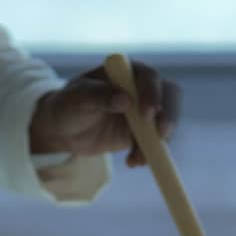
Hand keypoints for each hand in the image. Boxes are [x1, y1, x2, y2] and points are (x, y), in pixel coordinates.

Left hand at [29, 60, 181, 167]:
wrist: (65, 130)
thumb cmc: (68, 105)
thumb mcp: (78, 98)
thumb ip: (99, 95)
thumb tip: (125, 99)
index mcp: (126, 72)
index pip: (149, 77)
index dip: (152, 93)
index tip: (146, 114)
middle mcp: (140, 88)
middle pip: (169, 96)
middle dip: (168, 116)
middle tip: (161, 135)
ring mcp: (144, 112)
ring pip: (165, 122)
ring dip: (158, 142)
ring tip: (139, 159)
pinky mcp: (143, 134)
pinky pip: (154, 144)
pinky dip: (147, 154)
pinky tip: (132, 162)